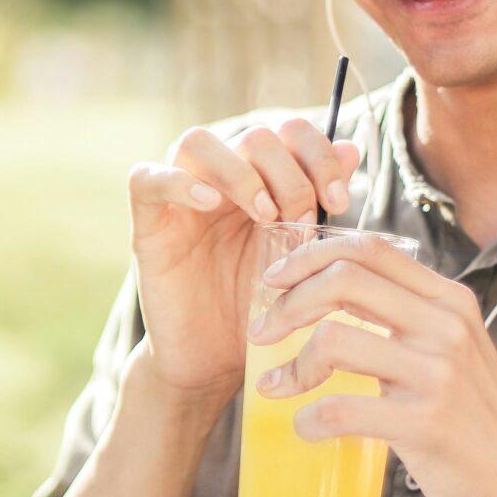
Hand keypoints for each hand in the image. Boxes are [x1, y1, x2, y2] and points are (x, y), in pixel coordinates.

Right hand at [125, 119, 363, 404]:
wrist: (216, 363)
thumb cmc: (260, 311)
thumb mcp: (300, 256)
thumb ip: (320, 203)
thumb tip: (350, 148)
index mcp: (260, 181)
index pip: (288, 132)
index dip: (318, 154)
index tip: (339, 201)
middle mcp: (219, 181)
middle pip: (252, 136)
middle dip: (289, 172)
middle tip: (302, 219)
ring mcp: (180, 201)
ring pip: (197, 142)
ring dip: (240, 171)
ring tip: (265, 215)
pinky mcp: (149, 227)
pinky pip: (145, 179)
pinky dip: (177, 181)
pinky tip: (209, 204)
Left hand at [246, 233, 496, 496]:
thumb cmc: (473, 418)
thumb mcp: (452, 349)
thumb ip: (406, 316)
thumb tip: (330, 289)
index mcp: (449, 300)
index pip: (369, 249)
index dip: (310, 255)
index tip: (274, 280)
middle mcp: (446, 327)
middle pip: (343, 281)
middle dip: (288, 303)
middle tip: (261, 333)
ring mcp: (438, 374)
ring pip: (335, 341)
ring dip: (291, 366)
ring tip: (275, 387)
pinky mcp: (425, 424)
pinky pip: (341, 410)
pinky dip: (309, 419)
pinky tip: (306, 428)